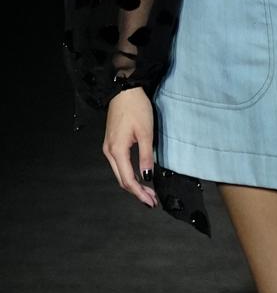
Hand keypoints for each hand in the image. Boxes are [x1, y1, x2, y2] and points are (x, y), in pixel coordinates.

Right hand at [103, 87, 157, 209]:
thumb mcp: (146, 133)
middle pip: (122, 179)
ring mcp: (109, 148)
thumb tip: (147, 176)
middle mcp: (109, 152)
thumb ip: (146, 156)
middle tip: (151, 201)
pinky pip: (119, 165)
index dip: (140, 193)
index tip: (151, 201)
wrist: (124, 91)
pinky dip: (129, 174)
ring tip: (148, 192)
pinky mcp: (112, 143)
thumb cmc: (136, 108)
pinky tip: (140, 177)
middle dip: (137, 192)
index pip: (128, 179)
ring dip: (134, 184)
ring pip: (120, 173)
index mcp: (117, 150)